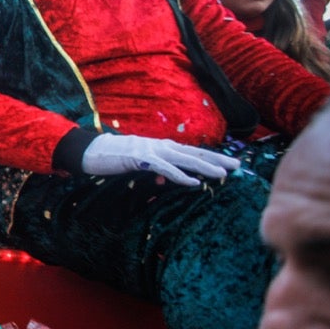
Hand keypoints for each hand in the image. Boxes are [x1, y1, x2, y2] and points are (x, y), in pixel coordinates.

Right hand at [79, 133, 239, 185]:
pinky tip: (194, 183)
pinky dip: (181, 176)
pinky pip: (165, 169)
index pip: (192, 152)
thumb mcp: (139, 165)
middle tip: (238, 167)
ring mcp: (152, 151)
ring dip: (205, 168)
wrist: (91, 150)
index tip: (230, 163)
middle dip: (217, 160)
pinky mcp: (141, 159)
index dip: (212, 157)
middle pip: (194, 153)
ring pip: (185, 159)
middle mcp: (161, 146)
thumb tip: (165, 180)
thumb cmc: (114, 157)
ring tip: (223, 175)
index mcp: (162, 147)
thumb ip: (154, 170)